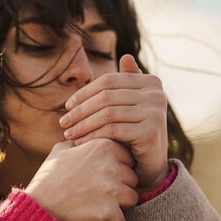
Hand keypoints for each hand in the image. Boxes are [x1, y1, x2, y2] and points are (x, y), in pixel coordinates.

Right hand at [25, 139, 138, 220]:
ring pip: (131, 198)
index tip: (98, 177)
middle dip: (119, 187)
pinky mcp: (111, 212)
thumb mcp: (60, 151)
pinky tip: (91, 218)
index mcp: (103, 146)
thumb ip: (81, 142)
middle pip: (132, 178)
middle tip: (96, 193)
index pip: (127, 158)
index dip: (115, 169)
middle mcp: (111, 165)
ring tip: (95, 205)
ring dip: (118, 205)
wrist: (37, 209)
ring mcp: (113, 189)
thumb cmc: (48, 180)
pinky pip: (121, 220)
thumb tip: (88, 136)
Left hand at [59, 55, 168, 190]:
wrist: (151, 164)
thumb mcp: (130, 105)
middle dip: (80, 111)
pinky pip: (113, 130)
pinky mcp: (151, 132)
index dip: (85, 92)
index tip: (67, 106)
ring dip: (82, 125)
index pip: (109, 81)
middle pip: (106, 97)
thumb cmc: (135, 132)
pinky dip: (92, 136)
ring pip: (107, 114)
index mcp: (151, 82)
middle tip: (63, 123)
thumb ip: (126, 83)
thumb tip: (125, 56)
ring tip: (68, 134)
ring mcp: (156, 112)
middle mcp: (157, 94)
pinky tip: (80, 142)